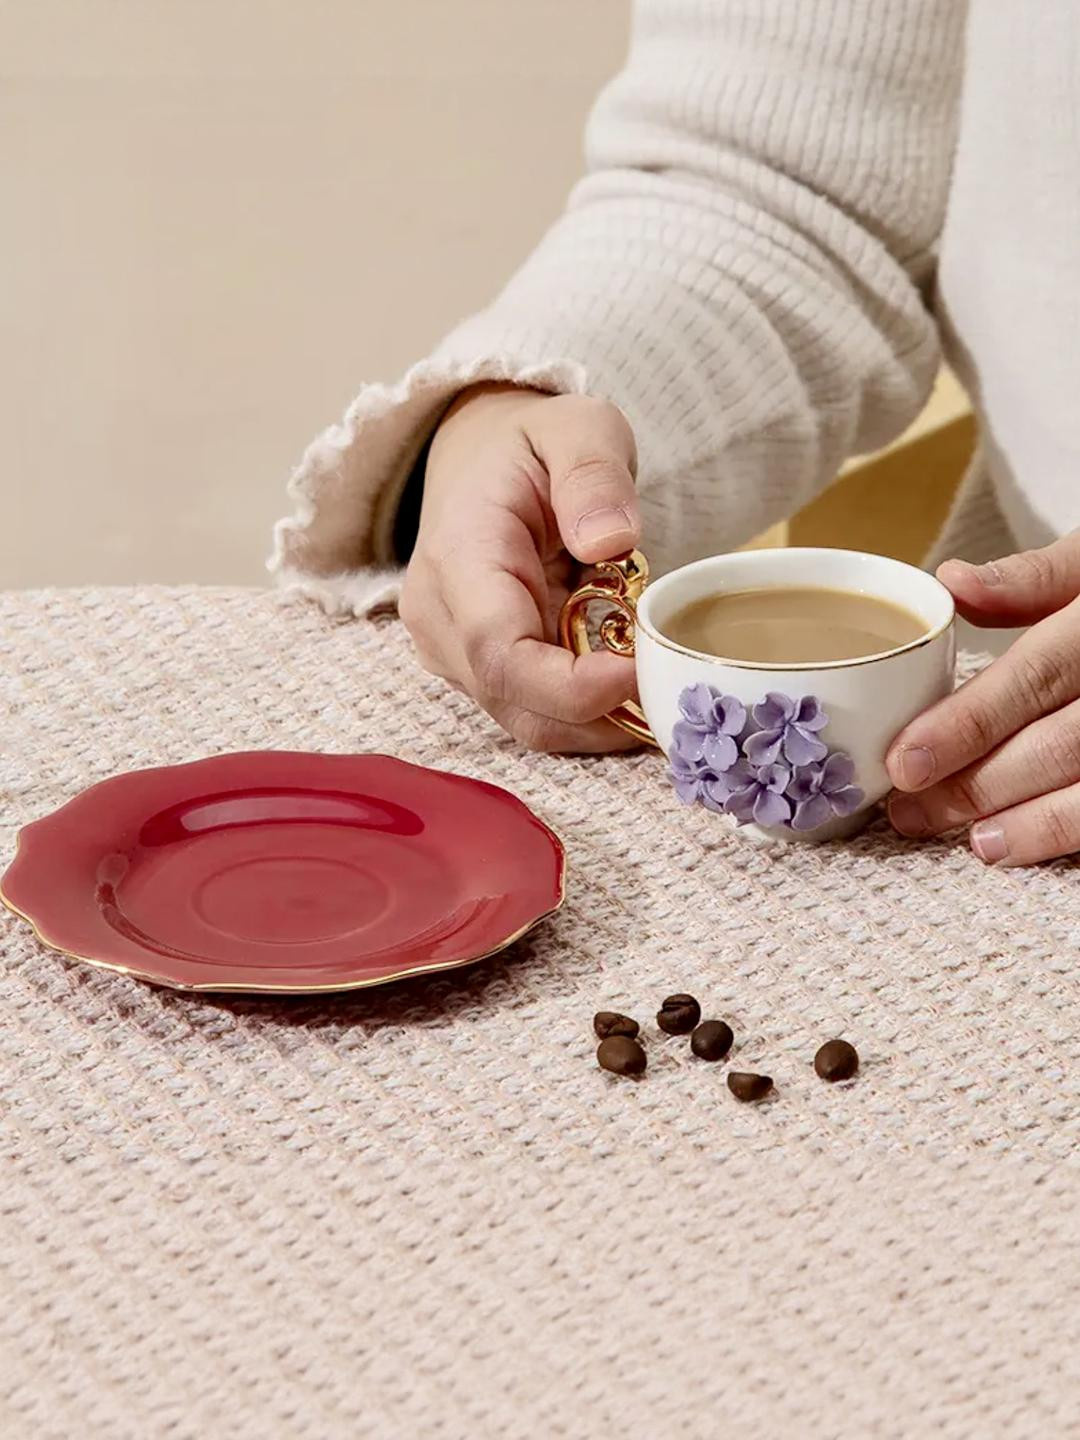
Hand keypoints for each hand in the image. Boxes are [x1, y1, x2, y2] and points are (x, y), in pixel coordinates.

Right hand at [400, 383, 640, 751]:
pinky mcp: (478, 672)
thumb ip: (593, 475)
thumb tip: (611, 540)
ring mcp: (453, 653)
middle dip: (602, 713)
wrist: (483, 461)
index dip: (571, 686)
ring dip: (602, 719)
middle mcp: (440, 619)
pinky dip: (592, 712)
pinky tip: (636, 684)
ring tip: (662, 683)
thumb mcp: (578, 428)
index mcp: (459, 558)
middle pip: (518, 702)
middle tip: (675, 687)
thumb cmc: (532, 445)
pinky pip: (537, 713)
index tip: (640, 671)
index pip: (500, 652)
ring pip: (530, 721)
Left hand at [886, 532, 1079, 864]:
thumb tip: (952, 584)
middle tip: (909, 810)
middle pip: (1058, 744)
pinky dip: (1066, 832)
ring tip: (970, 840)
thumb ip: (1035, 578)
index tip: (904, 761)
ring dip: (1027, 823)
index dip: (967, 724)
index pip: (1035, 675)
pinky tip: (1021, 845)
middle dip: (976, 784)